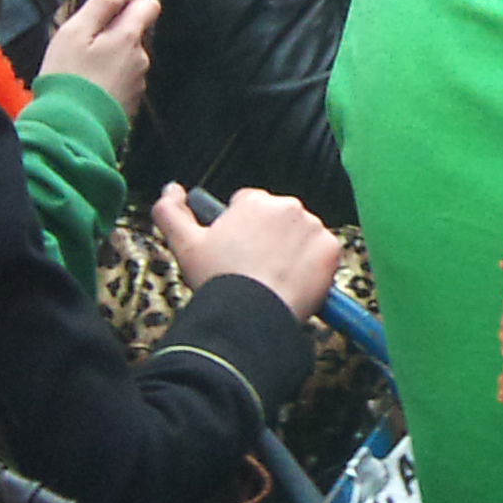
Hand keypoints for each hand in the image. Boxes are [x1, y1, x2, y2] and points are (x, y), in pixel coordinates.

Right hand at [38, 0, 159, 118]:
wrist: (70, 129)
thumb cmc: (68, 78)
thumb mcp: (75, 33)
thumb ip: (101, 4)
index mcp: (129, 38)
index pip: (149, 4)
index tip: (105, 5)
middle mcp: (141, 58)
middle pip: (133, 31)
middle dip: (109, 31)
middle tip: (79, 42)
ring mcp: (137, 82)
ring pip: (124, 56)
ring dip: (105, 55)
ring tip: (77, 68)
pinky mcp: (129, 102)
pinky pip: (119, 78)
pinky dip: (105, 76)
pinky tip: (84, 85)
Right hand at [154, 183, 342, 319]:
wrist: (251, 313)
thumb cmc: (219, 279)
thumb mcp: (185, 244)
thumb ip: (170, 211)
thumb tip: (171, 189)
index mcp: (256, 201)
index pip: (249, 204)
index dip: (240, 227)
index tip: (236, 248)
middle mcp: (289, 207)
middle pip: (278, 219)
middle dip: (268, 237)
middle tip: (253, 266)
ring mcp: (314, 227)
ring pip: (301, 235)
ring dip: (291, 250)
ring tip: (272, 277)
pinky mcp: (332, 248)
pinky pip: (324, 253)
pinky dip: (313, 265)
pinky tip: (293, 281)